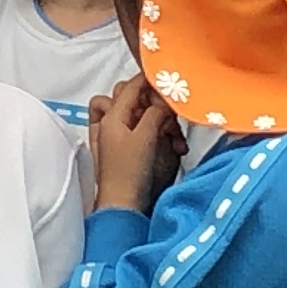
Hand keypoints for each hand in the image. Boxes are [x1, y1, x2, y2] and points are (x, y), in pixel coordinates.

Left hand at [89, 76, 177, 214]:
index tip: (169, 82)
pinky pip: (144, 130)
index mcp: (111, 116)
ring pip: (140, 114)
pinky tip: (175, 146)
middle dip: (155, 103)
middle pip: (133, 98)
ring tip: (175, 137)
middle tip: (172, 116)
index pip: (130, 87)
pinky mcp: (128, 149)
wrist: (123, 206)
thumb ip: (154, 112)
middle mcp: (112, 123)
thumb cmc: (130, 173)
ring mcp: (119, 136)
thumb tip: (164, 100)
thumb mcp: (145, 137)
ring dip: (161, 121)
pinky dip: (160, 134)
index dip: (150, 82)